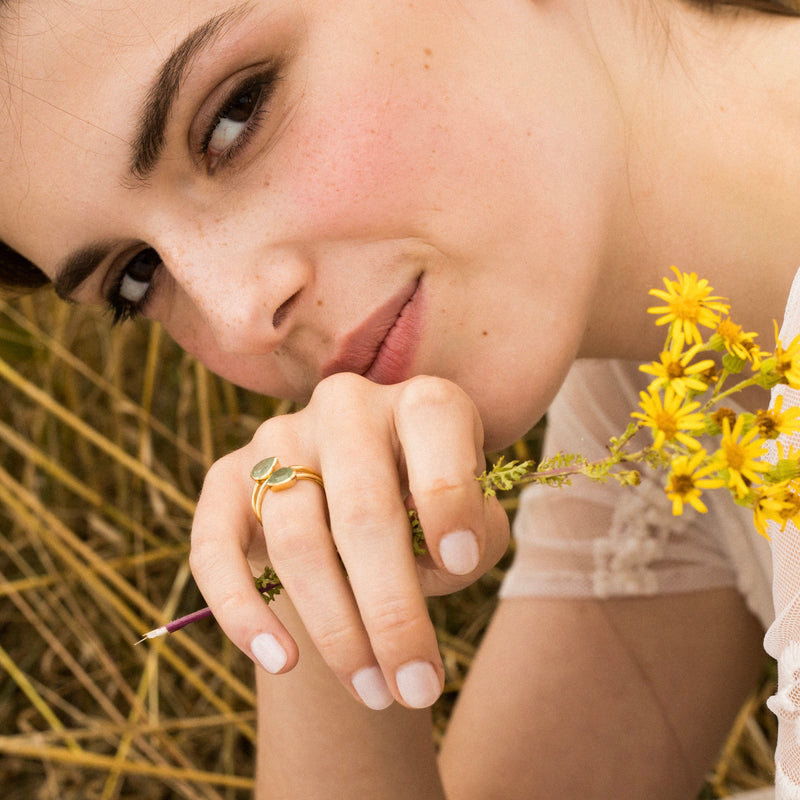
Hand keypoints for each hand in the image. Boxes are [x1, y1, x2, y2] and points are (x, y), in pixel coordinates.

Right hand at [189, 373, 509, 709]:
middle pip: (362, 508)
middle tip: (416, 688)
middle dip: (391, 610)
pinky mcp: (226, 479)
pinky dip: (243, 612)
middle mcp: (348, 407)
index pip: (435, 427)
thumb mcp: (471, 523)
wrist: (355, 503)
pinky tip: (281, 662)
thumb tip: (433, 562)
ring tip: (375, 693)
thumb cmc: (428, 517)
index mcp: (419, 404)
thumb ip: (473, 540)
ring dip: (335, 630)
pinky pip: (215, 548)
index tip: (461, 566)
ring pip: (297, 539)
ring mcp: (279, 439)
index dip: (448, 499)